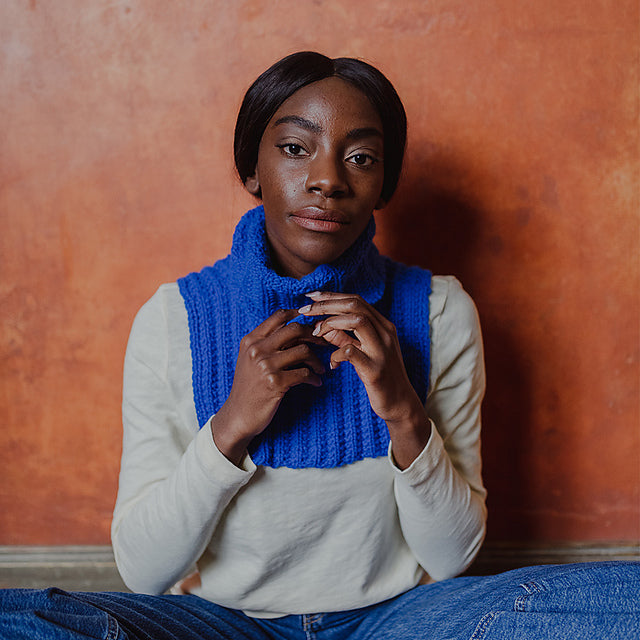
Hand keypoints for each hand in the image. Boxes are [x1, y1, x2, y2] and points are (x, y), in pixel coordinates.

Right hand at [211, 309, 324, 464]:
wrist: (238, 415)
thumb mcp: (250, 359)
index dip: (300, 315)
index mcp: (251, 340)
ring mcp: (265, 365)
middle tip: (323, 344)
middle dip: (314, 335)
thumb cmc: (249, 387)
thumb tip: (297, 329)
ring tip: (320, 368)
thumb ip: (267, 343)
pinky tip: (315, 382)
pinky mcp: (275, 382)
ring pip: (303, 350)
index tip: (312, 322)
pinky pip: (304, 373)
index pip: (279, 316)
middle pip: (294, 329)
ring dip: (317, 360)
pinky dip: (314, 378)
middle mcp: (257, 349)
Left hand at [298, 291, 430, 467]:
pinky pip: (351, 352)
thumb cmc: (379, 377)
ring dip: (330, 323)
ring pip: (357, 320)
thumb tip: (322, 325)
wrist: (400, 404)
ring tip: (315, 332)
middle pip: (354, 305)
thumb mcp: (361, 352)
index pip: (356, 300)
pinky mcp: (375, 369)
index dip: (331, 296)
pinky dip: (335, 354)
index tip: (310, 297)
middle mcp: (385, 333)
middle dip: (326, 305)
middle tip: (304, 310)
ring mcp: (382, 350)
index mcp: (383, 326)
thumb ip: (344, 337)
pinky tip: (332, 364)